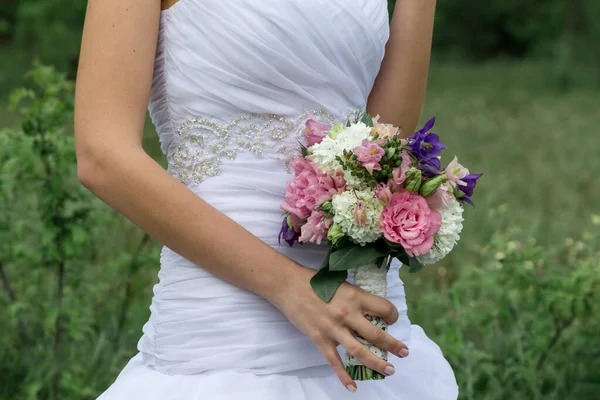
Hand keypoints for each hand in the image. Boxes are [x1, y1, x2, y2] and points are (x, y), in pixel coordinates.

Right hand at [269, 265, 408, 391]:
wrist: (289, 285)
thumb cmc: (315, 281)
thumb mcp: (341, 284)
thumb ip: (355, 298)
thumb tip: (370, 311)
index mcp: (355, 296)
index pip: (384, 308)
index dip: (392, 315)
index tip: (392, 320)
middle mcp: (347, 313)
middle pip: (376, 334)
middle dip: (393, 345)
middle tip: (404, 352)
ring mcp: (333, 329)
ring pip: (360, 351)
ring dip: (377, 363)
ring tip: (390, 370)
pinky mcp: (320, 339)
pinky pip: (335, 362)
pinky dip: (344, 376)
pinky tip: (353, 387)